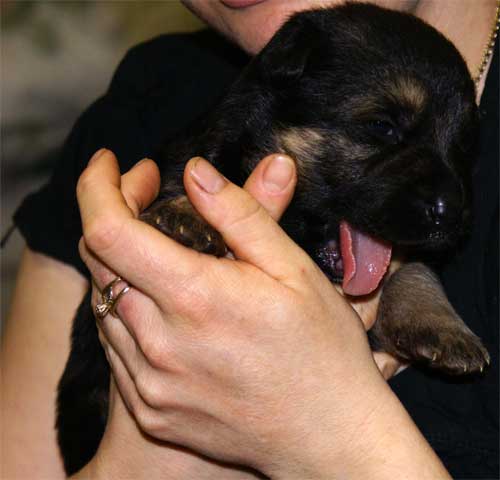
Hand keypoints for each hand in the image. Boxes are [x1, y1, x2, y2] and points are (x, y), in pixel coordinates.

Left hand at [78, 150, 441, 478]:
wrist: (329, 437)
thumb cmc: (322, 351)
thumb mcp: (294, 269)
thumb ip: (242, 214)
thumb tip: (197, 172)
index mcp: (196, 298)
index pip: (107, 230)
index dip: (97, 187)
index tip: (109, 162)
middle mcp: (159, 344)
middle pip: (99, 261)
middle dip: (113, 215)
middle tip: (150, 197)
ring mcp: (149, 383)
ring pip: (102, 302)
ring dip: (120, 264)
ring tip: (160, 248)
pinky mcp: (150, 409)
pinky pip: (115, 345)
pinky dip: (126, 309)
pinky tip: (162, 303)